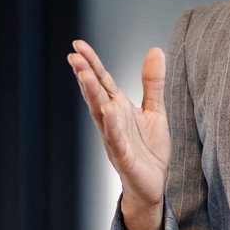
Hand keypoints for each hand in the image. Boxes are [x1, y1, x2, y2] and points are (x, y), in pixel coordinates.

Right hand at [68, 40, 168, 229]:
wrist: (153, 184)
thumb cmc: (149, 149)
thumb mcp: (155, 110)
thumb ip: (152, 82)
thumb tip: (155, 50)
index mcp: (118, 108)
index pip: (102, 81)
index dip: (91, 63)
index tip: (78, 45)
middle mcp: (111, 121)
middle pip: (96, 94)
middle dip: (85, 75)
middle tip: (74, 56)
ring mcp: (115, 139)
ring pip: (101, 115)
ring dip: (92, 96)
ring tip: (86, 76)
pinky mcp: (125, 157)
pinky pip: (117, 140)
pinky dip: (112, 126)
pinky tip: (109, 111)